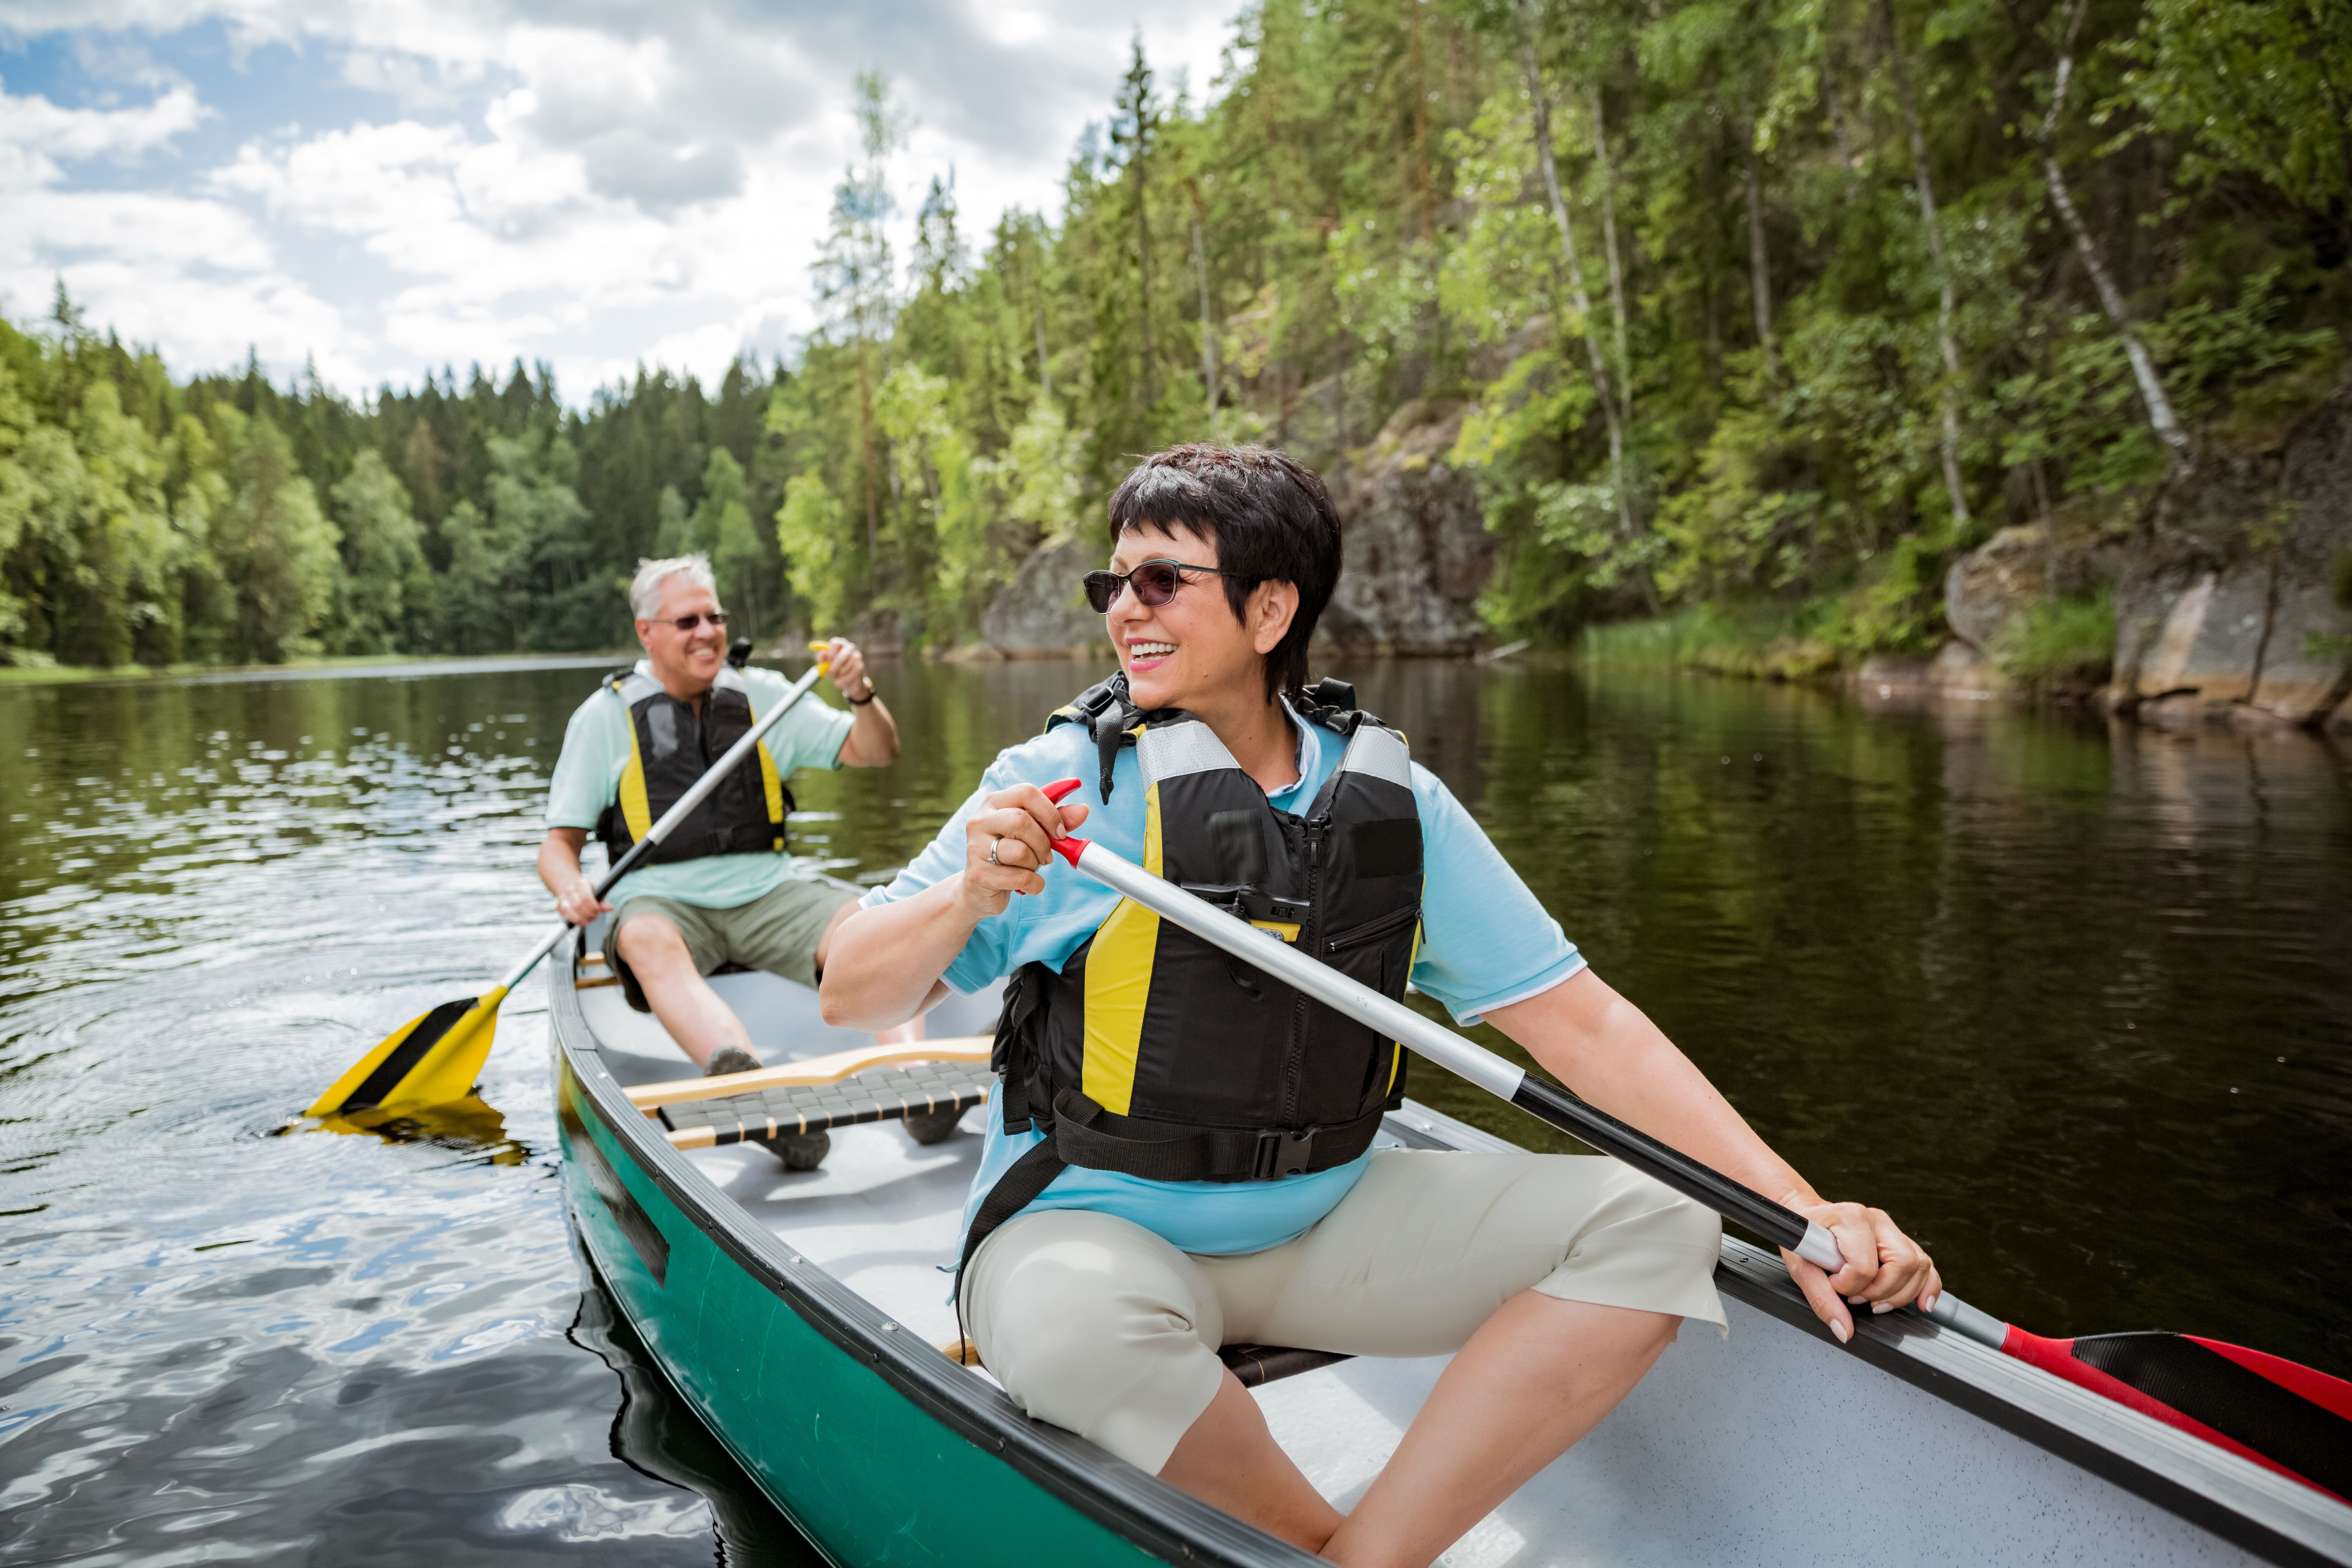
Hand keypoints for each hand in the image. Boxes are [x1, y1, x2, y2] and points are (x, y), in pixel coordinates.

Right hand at [555, 876, 612, 927]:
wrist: (568, 885)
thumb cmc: (585, 890)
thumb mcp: (596, 892)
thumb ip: (602, 901)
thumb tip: (609, 908)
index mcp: (581, 884)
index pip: (586, 898)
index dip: (593, 908)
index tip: (597, 912)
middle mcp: (570, 890)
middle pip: (577, 906)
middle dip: (587, 915)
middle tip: (593, 917)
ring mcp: (562, 898)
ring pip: (568, 911)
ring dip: (579, 919)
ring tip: (586, 921)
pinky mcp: (558, 906)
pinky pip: (564, 916)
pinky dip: (573, 920)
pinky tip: (579, 920)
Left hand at [822, 638, 872, 701]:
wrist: (846, 682)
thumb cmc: (834, 670)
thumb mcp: (825, 665)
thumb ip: (822, 659)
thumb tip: (822, 653)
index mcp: (839, 644)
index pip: (835, 643)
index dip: (830, 653)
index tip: (827, 662)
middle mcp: (849, 647)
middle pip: (845, 653)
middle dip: (836, 664)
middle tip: (830, 671)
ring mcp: (857, 655)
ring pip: (849, 664)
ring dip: (840, 673)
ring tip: (836, 678)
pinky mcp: (860, 665)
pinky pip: (854, 671)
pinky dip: (845, 678)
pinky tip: (840, 682)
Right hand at [959, 784, 1089, 917]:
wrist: (979, 888)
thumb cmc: (1009, 854)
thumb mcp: (1033, 833)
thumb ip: (1057, 820)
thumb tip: (1083, 810)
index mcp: (995, 802)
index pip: (1026, 792)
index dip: (1050, 812)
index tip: (1061, 832)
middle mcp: (980, 820)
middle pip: (1021, 820)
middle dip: (1043, 842)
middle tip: (1047, 855)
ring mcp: (976, 847)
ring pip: (1020, 851)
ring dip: (1035, 864)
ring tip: (1030, 867)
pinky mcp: (978, 874)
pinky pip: (1020, 877)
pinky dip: (1034, 884)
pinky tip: (1027, 884)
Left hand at [1778, 1190, 1940, 1344]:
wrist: (1805, 1218)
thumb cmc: (1803, 1239)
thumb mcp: (1802, 1269)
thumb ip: (1821, 1300)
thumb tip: (1844, 1330)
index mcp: (1851, 1218)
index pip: (1866, 1266)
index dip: (1849, 1286)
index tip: (1834, 1284)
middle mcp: (1877, 1220)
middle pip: (1903, 1264)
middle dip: (1880, 1292)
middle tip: (1855, 1297)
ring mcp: (1891, 1230)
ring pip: (1919, 1266)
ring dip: (1899, 1294)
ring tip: (1872, 1299)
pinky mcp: (1900, 1241)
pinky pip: (1926, 1266)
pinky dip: (1927, 1287)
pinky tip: (1921, 1304)